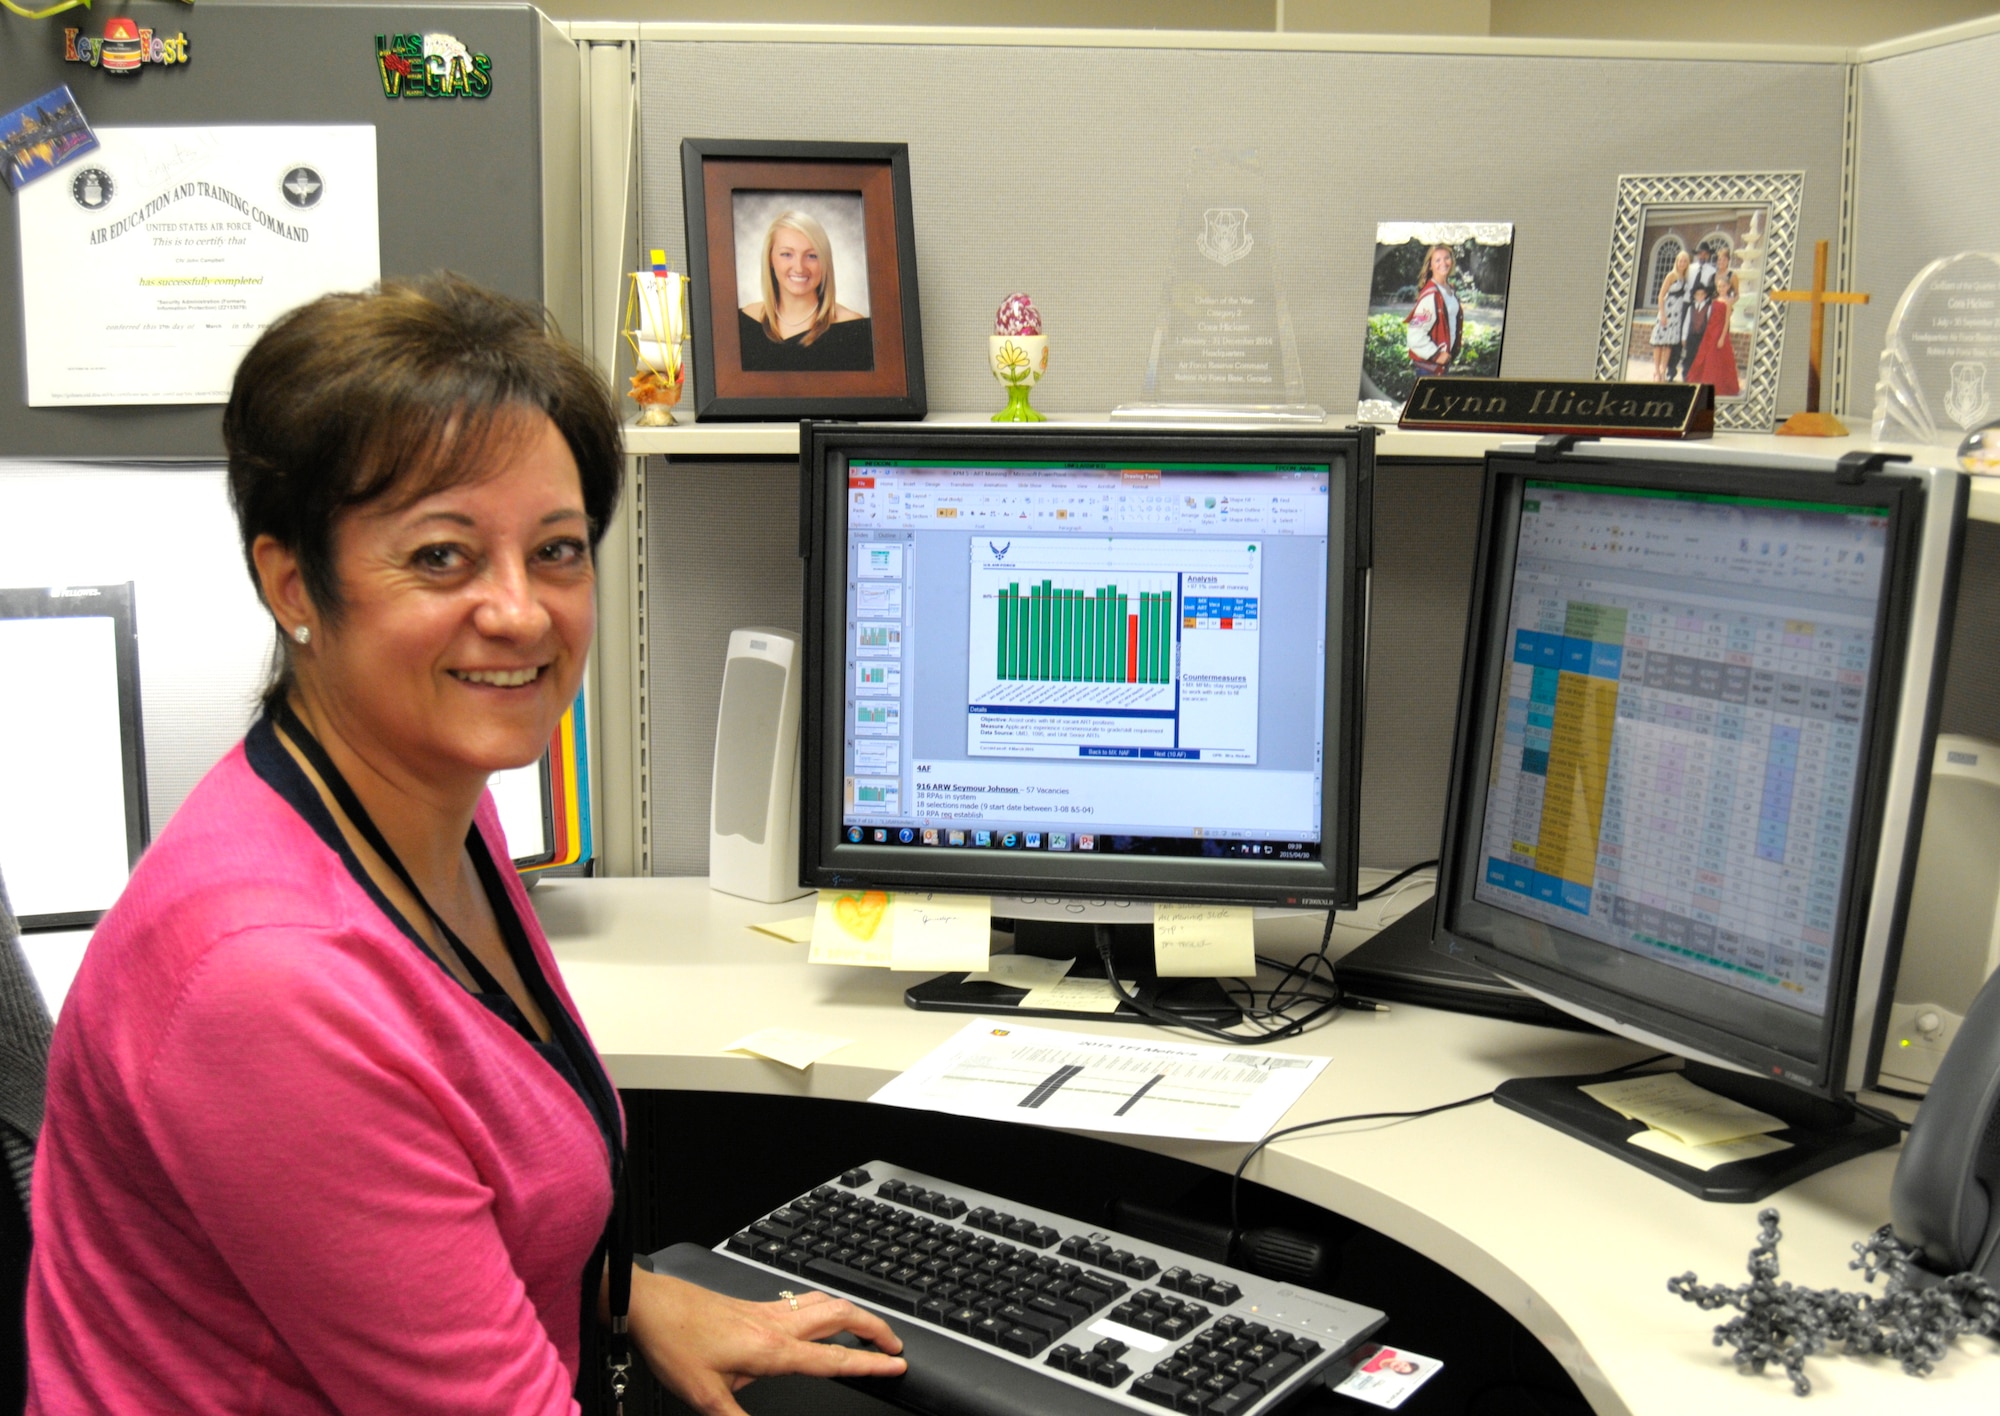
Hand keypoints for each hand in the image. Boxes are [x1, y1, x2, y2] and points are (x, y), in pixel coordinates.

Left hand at [626, 1268, 906, 1415]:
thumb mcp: (705, 1398)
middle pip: (841, 1316)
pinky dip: (826, 1305)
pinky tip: (819, 1313)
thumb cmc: (675, 1343)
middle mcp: (775, 1324)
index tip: (897, 1364)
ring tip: (868, 1326)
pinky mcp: (753, 1304)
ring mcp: (766, 1310)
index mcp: (772, 1350)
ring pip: (825, 1302)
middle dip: (875, 1328)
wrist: (652, 1304)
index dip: (870, 1363)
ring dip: (854, 1312)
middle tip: (894, 1344)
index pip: (833, 1358)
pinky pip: (803, 1300)